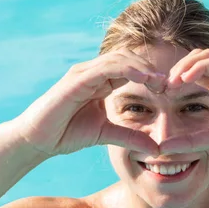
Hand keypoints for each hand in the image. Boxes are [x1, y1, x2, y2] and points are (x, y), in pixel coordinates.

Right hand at [11, 49, 164, 155]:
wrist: (37, 140)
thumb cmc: (66, 133)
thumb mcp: (106, 135)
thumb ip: (130, 137)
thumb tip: (156, 149)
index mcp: (101, 81)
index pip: (132, 68)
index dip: (153, 75)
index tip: (170, 89)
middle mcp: (93, 72)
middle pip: (130, 58)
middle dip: (152, 68)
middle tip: (170, 83)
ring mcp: (84, 73)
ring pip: (120, 59)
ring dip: (144, 67)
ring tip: (161, 81)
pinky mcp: (77, 79)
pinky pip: (106, 68)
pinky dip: (127, 70)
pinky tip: (144, 79)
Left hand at [160, 49, 208, 157]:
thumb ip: (189, 141)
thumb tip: (162, 148)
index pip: (193, 71)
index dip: (175, 77)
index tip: (160, 92)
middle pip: (196, 58)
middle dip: (176, 68)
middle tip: (162, 85)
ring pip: (207, 55)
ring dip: (185, 65)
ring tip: (172, 82)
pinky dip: (201, 67)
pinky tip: (186, 79)